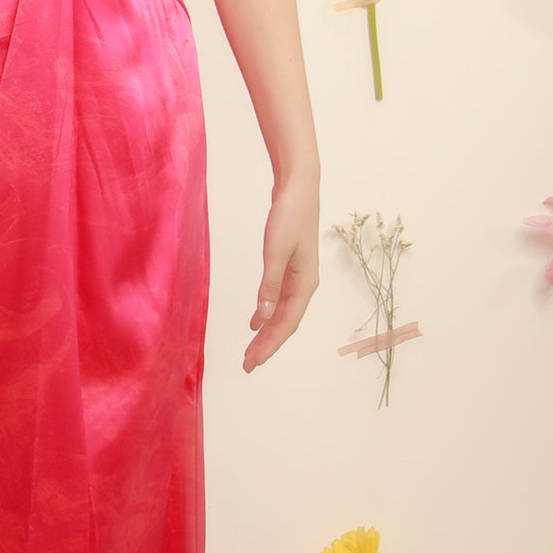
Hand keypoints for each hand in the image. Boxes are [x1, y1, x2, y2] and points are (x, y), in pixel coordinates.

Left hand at [245, 171, 319, 371]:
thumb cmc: (290, 216)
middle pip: (285, 323)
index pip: (286, 324)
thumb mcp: (276, 251)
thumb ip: (270, 284)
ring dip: (267, 331)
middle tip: (247, 364)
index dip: (269, 345)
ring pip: (282, 313)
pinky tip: (257, 320)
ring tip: (251, 349)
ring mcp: (298, 276)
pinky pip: (279, 299)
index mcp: (305, 284)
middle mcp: (304, 285)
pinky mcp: (290, 267)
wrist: (299, 188)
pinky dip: (267, 312)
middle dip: (267, 344)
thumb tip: (265, 316)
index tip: (252, 362)